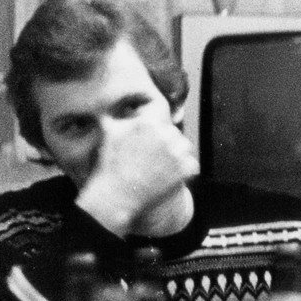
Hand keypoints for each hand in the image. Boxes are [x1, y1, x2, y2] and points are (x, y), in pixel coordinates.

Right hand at [75, 116, 198, 237]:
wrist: (117, 196)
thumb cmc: (110, 165)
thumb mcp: (108, 133)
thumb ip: (113, 114)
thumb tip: (114, 105)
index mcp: (149, 122)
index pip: (161, 122)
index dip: (156, 134)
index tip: (149, 146)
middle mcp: (165, 134)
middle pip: (174, 134)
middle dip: (167, 144)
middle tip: (156, 160)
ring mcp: (177, 152)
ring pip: (185, 147)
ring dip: (179, 155)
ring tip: (164, 168)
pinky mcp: (186, 169)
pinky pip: (192, 165)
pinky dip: (185, 172)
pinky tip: (171, 178)